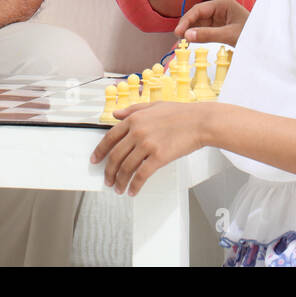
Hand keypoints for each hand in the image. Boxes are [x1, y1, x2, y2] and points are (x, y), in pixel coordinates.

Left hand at [89, 102, 210, 195]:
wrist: (200, 122)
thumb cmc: (180, 113)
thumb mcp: (153, 106)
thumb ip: (132, 110)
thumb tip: (116, 114)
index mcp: (134, 119)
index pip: (109, 138)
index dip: (100, 151)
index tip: (95, 160)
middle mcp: (137, 132)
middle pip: (115, 156)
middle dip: (108, 171)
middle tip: (107, 180)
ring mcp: (147, 145)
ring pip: (126, 168)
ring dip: (120, 181)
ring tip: (118, 188)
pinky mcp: (159, 157)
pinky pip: (141, 175)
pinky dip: (135, 185)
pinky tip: (132, 190)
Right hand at [176, 0, 248, 45]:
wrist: (268, 44)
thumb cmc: (252, 35)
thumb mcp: (229, 35)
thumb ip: (207, 35)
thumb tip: (186, 35)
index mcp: (223, 4)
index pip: (199, 9)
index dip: (187, 20)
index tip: (178, 32)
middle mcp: (220, 9)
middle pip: (198, 15)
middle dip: (188, 26)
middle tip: (178, 38)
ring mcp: (221, 18)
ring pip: (201, 23)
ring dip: (192, 31)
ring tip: (182, 42)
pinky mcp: (221, 28)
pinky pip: (206, 30)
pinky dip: (198, 36)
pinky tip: (192, 41)